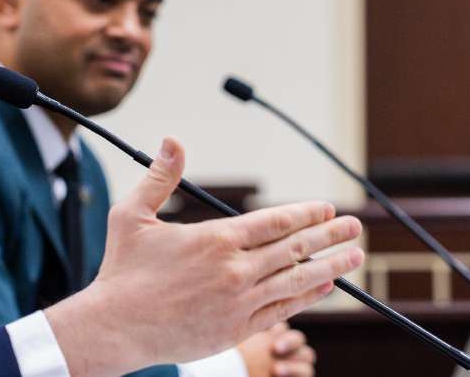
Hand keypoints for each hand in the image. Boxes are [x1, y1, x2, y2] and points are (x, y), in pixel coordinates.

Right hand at [44, 136, 361, 376]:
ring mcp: (239, 302)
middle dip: (329, 236)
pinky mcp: (236, 329)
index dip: (305, 214)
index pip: (273, 222)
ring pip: (296, 280)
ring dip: (330, 266)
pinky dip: (307, 297)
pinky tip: (325, 287)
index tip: (326, 208)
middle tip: (354, 226)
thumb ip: (159, 177)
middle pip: (294, 249)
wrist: (115, 327)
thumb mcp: (131, 215)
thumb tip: (172, 140)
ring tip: (354, 256)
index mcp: (214, 240)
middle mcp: (234, 271)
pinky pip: (282, 310)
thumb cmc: (121, 270)